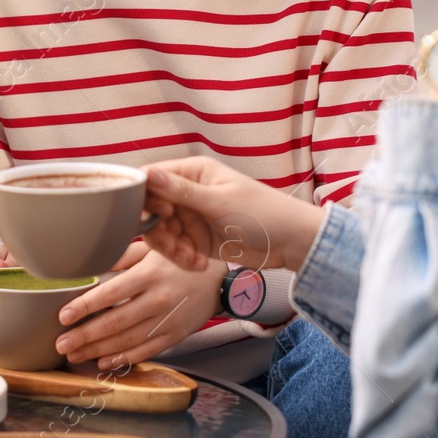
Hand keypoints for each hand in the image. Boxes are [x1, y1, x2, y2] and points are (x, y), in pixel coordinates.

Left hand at [55, 246, 222, 368]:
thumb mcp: (152, 248)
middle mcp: (157, 300)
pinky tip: (104, 361)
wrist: (218, 278)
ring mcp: (167, 321)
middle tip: (61, 344)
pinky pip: (146, 351)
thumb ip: (122, 256)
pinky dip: (124, 359)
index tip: (63, 315)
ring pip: (127, 341)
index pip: (110, 293)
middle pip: (115, 322)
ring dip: (97, 350)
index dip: (85, 306)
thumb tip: (92, 262)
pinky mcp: (175, 336)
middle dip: (85, 335)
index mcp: (148, 275)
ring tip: (74, 355)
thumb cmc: (179, 260)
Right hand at [140, 158, 320, 273]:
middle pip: (152, 211)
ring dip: (171, 249)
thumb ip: (180, 191)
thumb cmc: (262, 212)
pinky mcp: (197, 240)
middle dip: (159, 232)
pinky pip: (176, 250)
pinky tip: (199, 264)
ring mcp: (192, 217)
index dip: (146, 199)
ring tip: (191, 259)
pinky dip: (182, 259)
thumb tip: (146, 173)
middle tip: (174, 246)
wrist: (290, 242)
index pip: (152, 179)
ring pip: (161, 233)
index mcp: (193, 172)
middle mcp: (187, 193)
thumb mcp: (219, 201)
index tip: (161, 215)